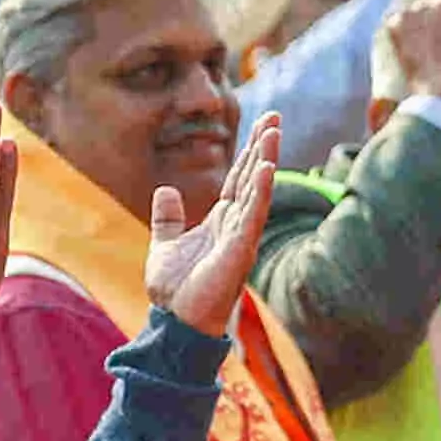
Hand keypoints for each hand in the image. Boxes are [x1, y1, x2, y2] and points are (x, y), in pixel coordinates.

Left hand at [143, 112, 281, 341]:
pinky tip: (266, 168)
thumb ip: (167, 218)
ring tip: (274, 131)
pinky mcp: (238, 251)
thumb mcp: (164, 244)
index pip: (239, 179)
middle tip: (276, 117)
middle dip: (264, 147)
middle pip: (253, 178)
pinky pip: (252, 216)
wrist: (174, 323)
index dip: (249, 152)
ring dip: (266, 160)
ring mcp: (240, 237)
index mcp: (221, 222)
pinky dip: (260, 192)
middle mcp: (236, 226)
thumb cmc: (175, 291)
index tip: (262, 125)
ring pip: (258, 191)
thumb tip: (165, 190)